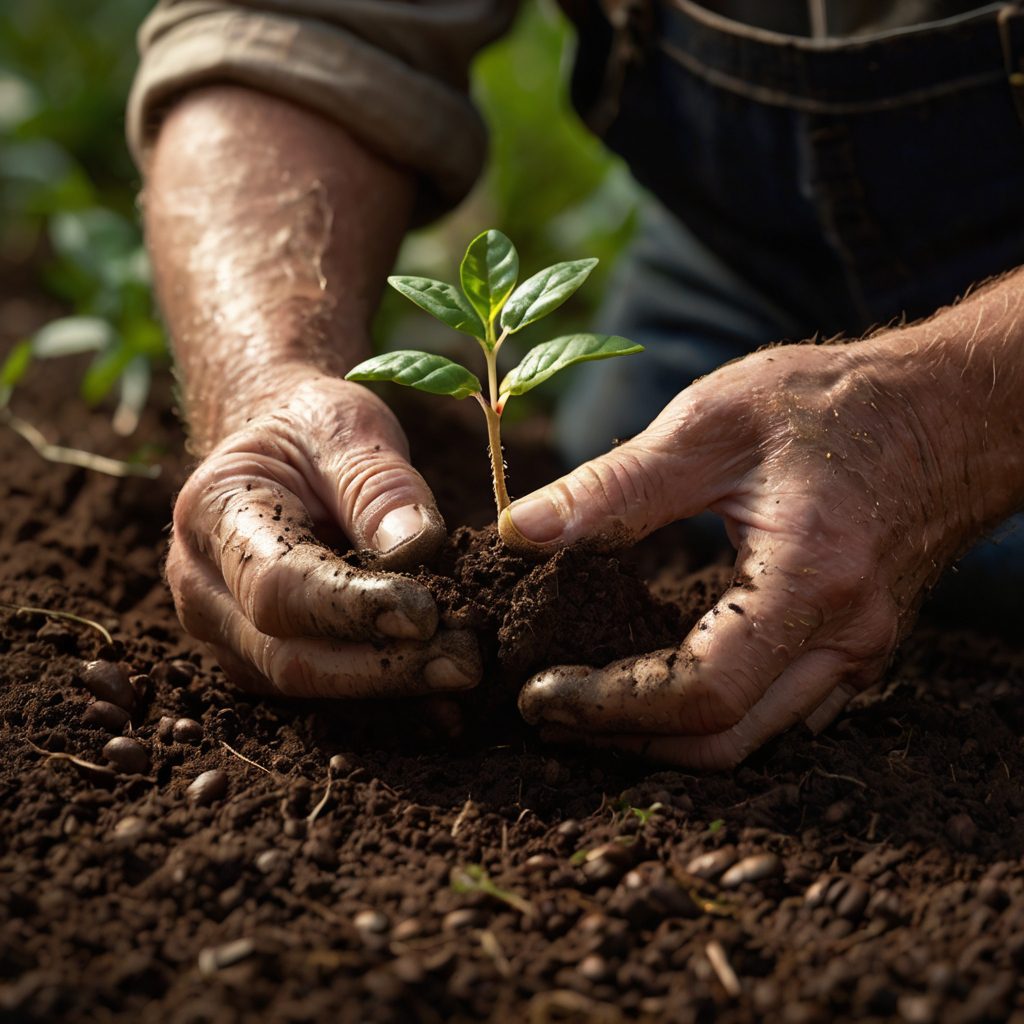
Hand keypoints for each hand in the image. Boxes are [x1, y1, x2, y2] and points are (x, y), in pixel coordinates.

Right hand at [166, 372, 479, 696]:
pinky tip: (441, 700)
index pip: (277, 584)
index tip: (426, 614)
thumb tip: (419, 548)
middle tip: (465, 661)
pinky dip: (381, 697)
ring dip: (388, 688)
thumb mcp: (347, 428)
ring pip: (302, 684)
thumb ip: (379, 486)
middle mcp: (202, 585)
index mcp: (213, 512)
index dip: (352, 607)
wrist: (277, 447)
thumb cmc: (309, 429)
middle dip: (382, 667)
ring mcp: (224, 631)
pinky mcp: (257, 658)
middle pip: (287, 655)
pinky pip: (316, 693)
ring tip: (462, 673)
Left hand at [500, 334, 983, 768]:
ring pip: (752, 737)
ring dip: (663, 736)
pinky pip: (777, 711)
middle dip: (625, 740)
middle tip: (547, 713)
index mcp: (809, 580)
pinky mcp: (856, 648)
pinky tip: (654, 682)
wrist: (945, 409)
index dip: (608, 706)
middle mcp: (846, 638)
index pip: (700, 692)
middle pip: (724, 740)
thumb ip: (616, 485)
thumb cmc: (835, 403)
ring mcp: (860, 653)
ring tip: (585, 704)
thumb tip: (521, 533)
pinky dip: (708, 715)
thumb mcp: (714, 422)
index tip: (539, 694)